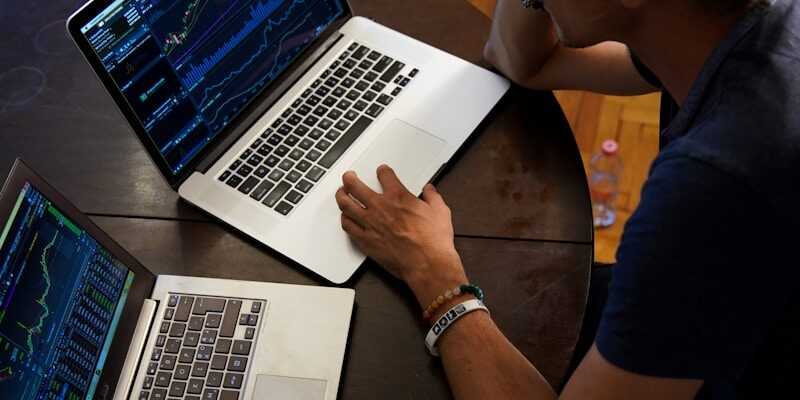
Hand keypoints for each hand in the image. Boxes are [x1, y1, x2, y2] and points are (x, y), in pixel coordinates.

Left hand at [335, 165, 467, 305]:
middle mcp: (380, 207)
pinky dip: (344, 220)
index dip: (383, 171)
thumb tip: (429, 190)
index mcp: (399, 197)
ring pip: (346, 205)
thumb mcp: (440, 212)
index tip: (382, 171)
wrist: (427, 264)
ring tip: (341, 193)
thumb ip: (433, 197)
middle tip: (348, 177)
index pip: (385, 176)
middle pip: (356, 187)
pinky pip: (348, 227)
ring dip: (341, 196)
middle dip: (350, 179)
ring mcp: (371, 224)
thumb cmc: (433, 241)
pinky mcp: (366, 241)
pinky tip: (345, 218)